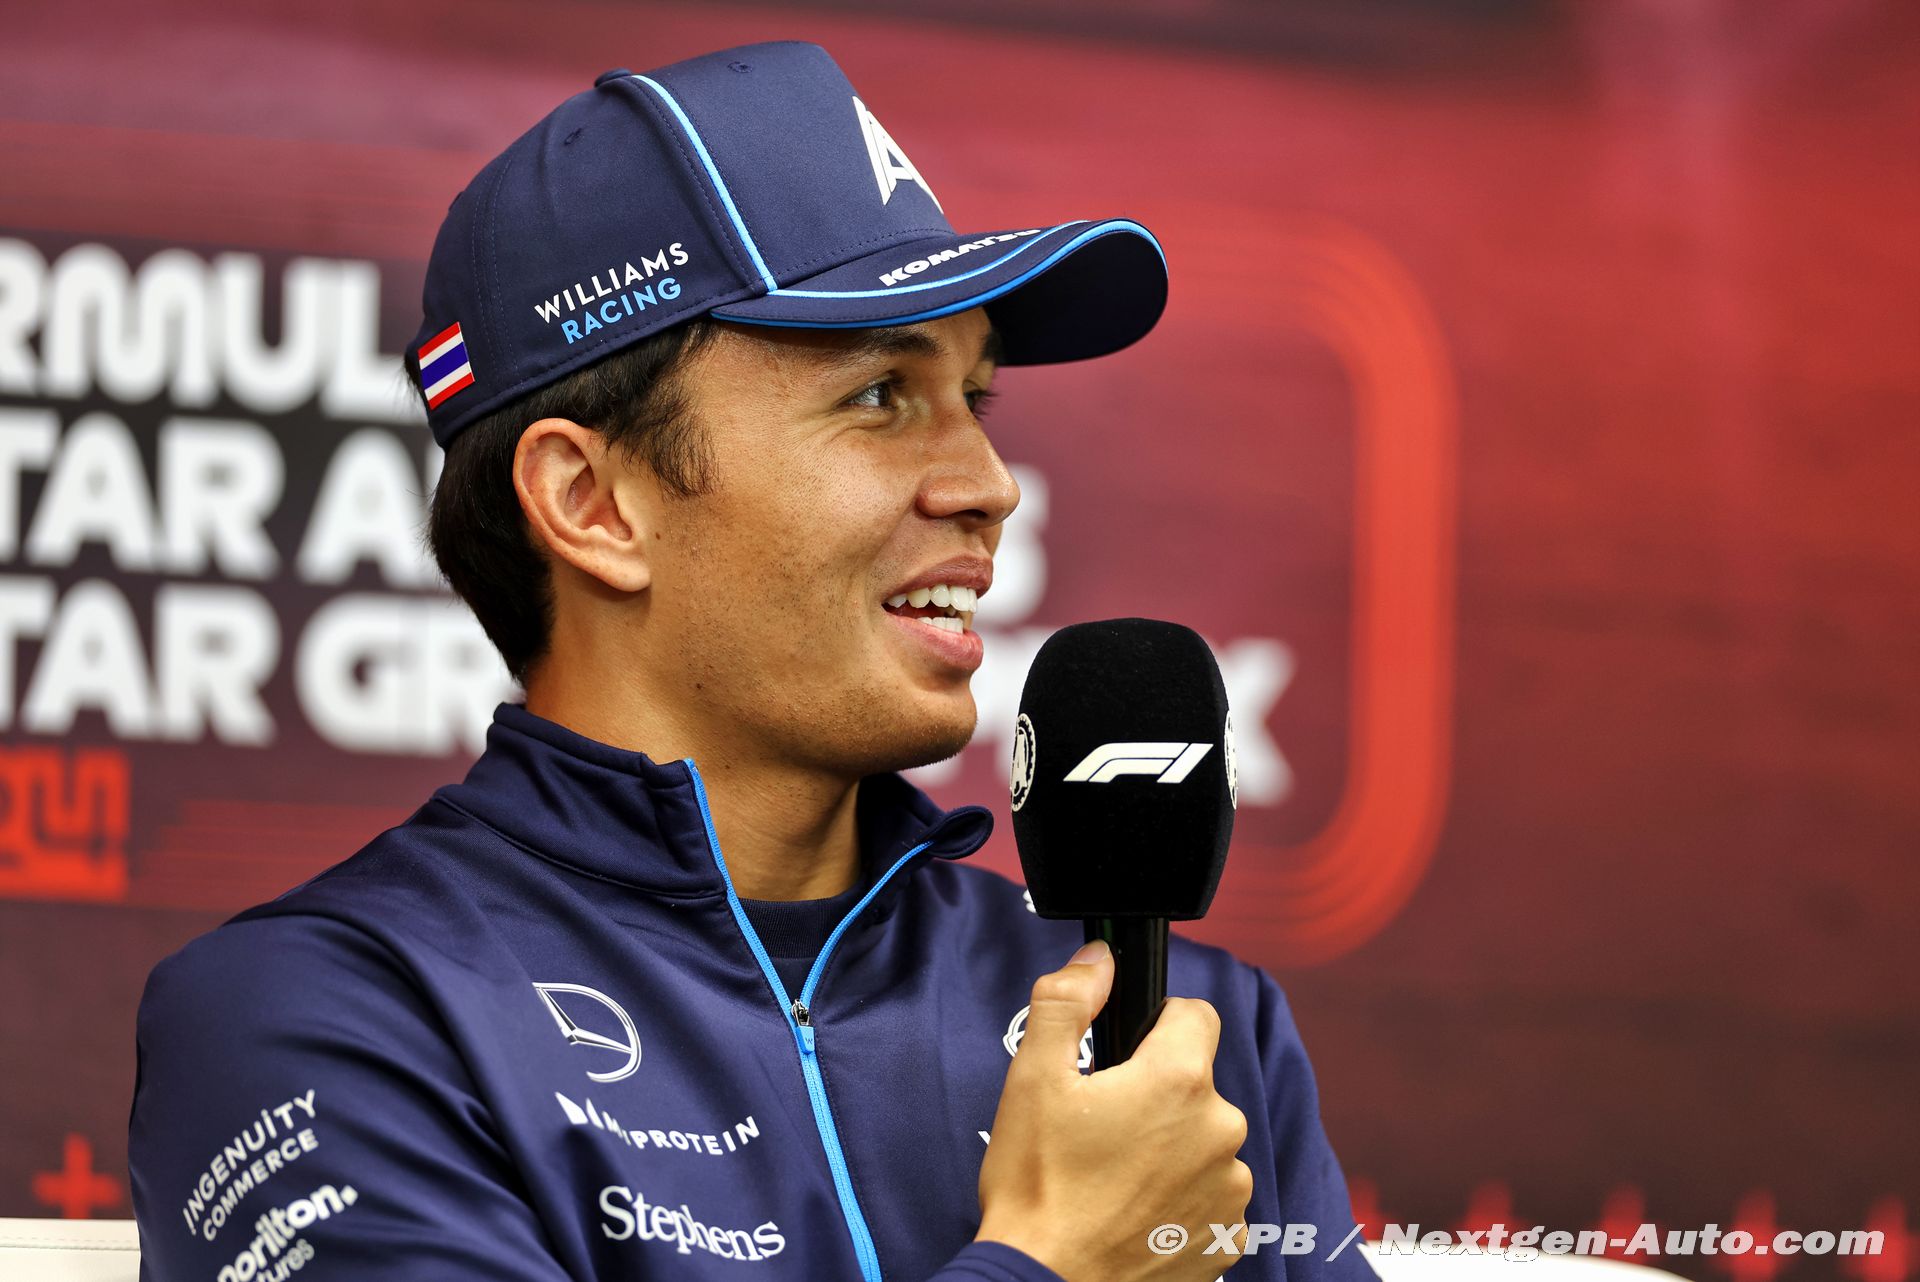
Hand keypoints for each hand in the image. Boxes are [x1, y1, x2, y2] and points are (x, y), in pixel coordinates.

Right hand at [975, 939, 1253, 1281]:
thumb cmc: (1037, 1185)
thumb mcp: (1032, 1077)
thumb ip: (1067, 1000)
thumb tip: (1100, 959)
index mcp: (1178, 1081)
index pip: (1196, 1014)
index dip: (1157, 1024)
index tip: (1123, 1054)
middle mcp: (1219, 1131)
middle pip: (1196, 1083)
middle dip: (1156, 1093)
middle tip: (1101, 1126)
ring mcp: (1229, 1190)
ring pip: (1203, 1139)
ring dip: (1171, 1148)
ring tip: (1114, 1175)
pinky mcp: (1227, 1238)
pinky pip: (1208, 1195)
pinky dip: (1179, 1198)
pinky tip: (1134, 1212)